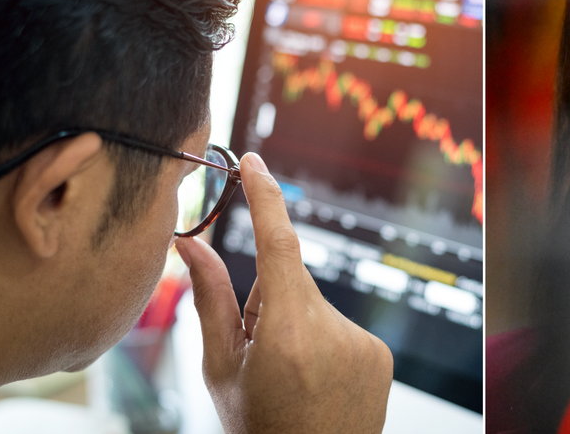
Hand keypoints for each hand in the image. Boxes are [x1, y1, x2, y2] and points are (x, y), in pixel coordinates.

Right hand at [176, 153, 392, 433]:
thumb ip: (209, 300)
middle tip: (259, 351)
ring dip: (298, 326)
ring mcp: (362, 342)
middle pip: (290, 282)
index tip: (254, 162)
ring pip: (315, 306)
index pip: (276, 244)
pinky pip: (342, 328)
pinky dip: (324, 344)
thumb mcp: (220, 368)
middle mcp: (332, 331)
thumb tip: (190, 245)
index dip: (265, 196)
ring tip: (291, 376)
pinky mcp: (379, 352)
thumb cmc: (257, 428)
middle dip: (269, 301)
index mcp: (286, 333)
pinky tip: (317, 381)